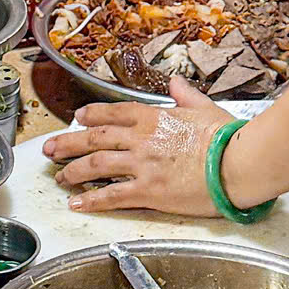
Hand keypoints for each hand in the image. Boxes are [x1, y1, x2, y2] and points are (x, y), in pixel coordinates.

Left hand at [41, 76, 235, 216]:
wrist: (238, 162)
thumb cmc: (227, 137)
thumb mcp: (204, 108)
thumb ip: (185, 96)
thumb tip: (176, 84)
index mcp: (154, 117)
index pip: (113, 113)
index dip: (91, 116)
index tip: (77, 118)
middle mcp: (141, 139)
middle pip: (94, 138)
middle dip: (68, 143)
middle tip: (50, 149)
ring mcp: (142, 165)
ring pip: (96, 165)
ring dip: (73, 171)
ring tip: (59, 177)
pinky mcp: (148, 191)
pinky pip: (112, 196)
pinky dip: (91, 201)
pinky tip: (76, 204)